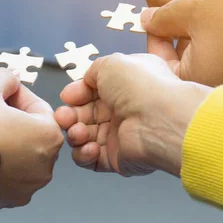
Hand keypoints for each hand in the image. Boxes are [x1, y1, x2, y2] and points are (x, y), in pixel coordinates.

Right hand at [0, 69, 63, 207]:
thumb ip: (4, 78)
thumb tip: (10, 78)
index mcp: (49, 135)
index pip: (38, 106)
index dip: (16, 94)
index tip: (1, 90)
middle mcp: (45, 165)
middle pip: (31, 131)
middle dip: (12, 118)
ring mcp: (28, 186)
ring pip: (20, 154)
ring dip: (5, 140)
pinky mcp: (9, 199)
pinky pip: (7, 174)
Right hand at [55, 53, 210, 176]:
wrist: (159, 120)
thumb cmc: (141, 87)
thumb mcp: (111, 63)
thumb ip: (93, 71)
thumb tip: (83, 83)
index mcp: (127, 85)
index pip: (94, 91)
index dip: (77, 93)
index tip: (67, 96)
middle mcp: (125, 109)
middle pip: (86, 114)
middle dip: (70, 115)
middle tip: (63, 116)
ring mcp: (121, 135)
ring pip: (85, 136)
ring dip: (75, 134)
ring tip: (77, 131)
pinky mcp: (118, 158)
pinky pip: (91, 159)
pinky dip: (83, 154)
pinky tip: (89, 146)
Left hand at [141, 0, 222, 98]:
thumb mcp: (195, 6)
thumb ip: (163, 16)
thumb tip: (147, 20)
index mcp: (196, 86)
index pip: (160, 67)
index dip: (156, 36)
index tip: (156, 17)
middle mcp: (221, 100)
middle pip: (188, 66)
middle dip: (182, 36)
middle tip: (184, 10)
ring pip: (214, 64)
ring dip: (208, 40)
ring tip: (215, 13)